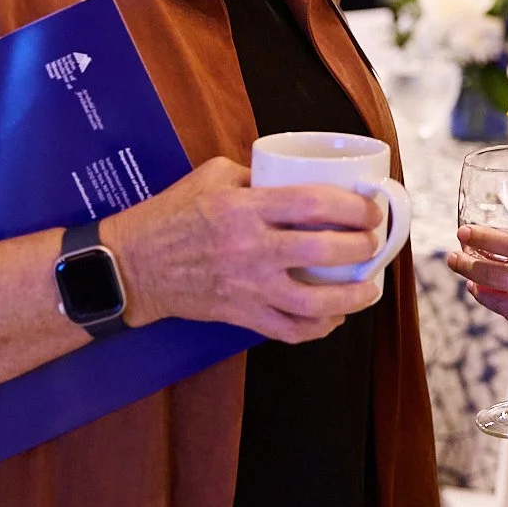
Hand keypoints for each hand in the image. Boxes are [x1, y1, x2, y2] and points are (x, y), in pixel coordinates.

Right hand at [102, 157, 384, 343]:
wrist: (132, 265)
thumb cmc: (173, 214)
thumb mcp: (213, 176)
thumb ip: (259, 175)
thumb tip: (301, 176)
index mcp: (245, 207)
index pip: (313, 203)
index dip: (352, 207)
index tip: (371, 209)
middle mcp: (250, 248)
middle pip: (324, 251)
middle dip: (362, 247)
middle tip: (374, 242)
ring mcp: (247, 286)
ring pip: (314, 302)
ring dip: (352, 297)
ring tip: (369, 288)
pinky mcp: (240, 315)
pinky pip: (289, 330)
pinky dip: (318, 328)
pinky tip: (333, 316)